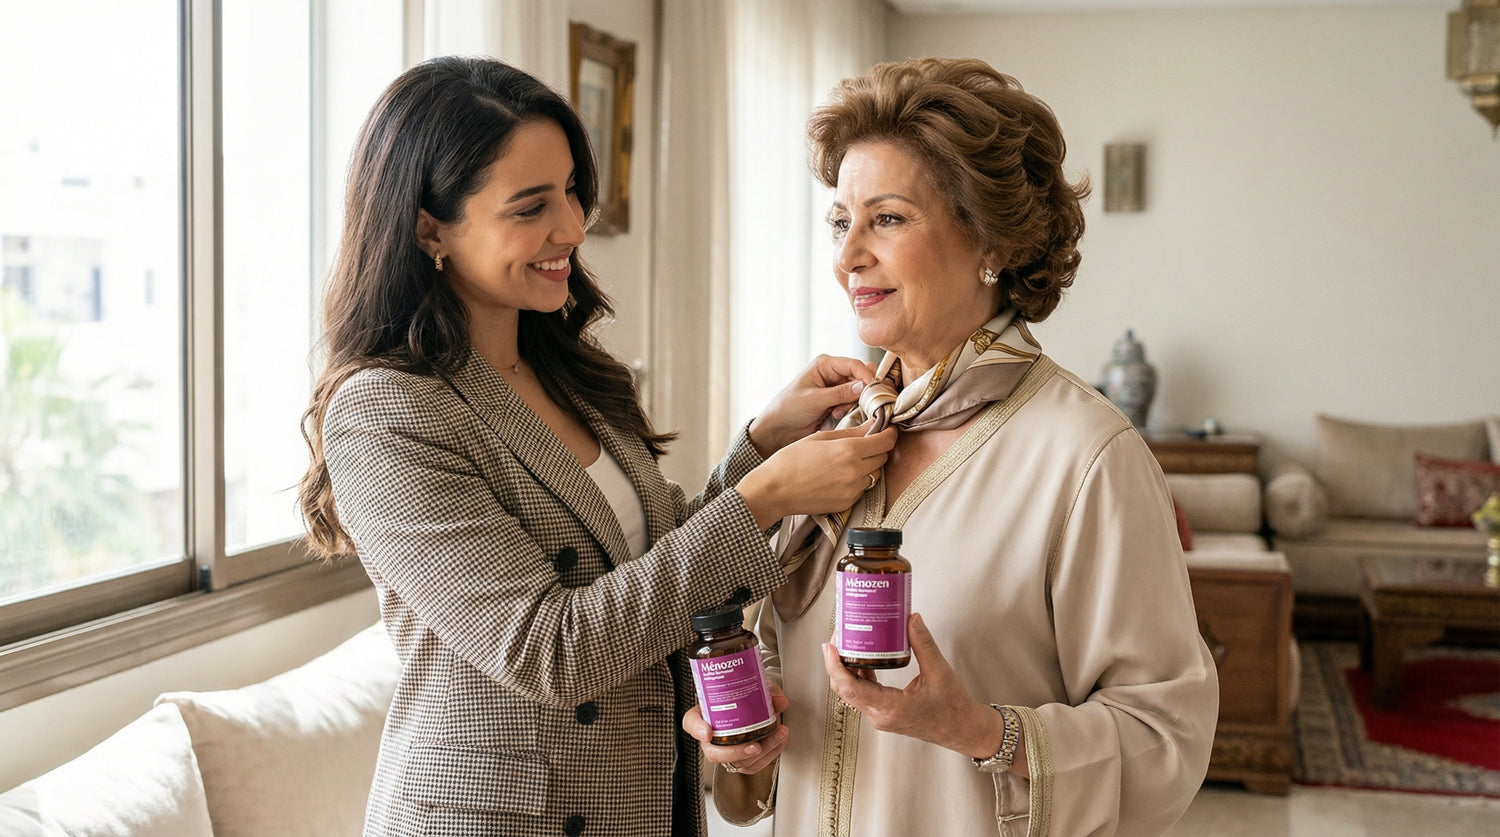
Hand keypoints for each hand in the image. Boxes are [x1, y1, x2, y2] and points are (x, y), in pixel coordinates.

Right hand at [683, 681, 790, 774]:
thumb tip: (779, 701)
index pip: (691, 721)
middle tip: (755, 746)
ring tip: (778, 734)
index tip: (707, 732)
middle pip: (713, 753)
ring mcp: (727, 751)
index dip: (696, 728)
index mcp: (708, 713)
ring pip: (738, 762)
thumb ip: (768, 692)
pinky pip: (753, 766)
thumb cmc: (750, 694)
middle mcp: (714, 736)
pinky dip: (770, 754)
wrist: (761, 703)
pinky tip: (779, 740)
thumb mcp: (758, 686)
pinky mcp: (743, 761)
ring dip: (763, 752)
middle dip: (735, 753)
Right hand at [737, 420, 896, 529]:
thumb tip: (872, 425)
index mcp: (848, 451)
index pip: (885, 442)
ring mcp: (852, 490)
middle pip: (882, 458)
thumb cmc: (791, 460)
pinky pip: (861, 489)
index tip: (888, 429)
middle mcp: (854, 472)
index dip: (889, 433)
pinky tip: (838, 476)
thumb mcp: (820, 438)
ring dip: (868, 466)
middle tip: (866, 442)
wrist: (774, 490)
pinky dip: (856, 481)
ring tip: (847, 460)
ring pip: (873, 474)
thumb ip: (851, 432)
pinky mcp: (847, 504)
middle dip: (878, 449)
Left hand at [747, 355, 876, 456]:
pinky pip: (854, 403)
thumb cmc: (788, 408)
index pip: (854, 365)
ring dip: (855, 402)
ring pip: (860, 391)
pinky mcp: (838, 402)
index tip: (872, 391)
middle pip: (861, 376)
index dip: (866, 376)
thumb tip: (863, 386)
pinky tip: (836, 416)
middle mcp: (833, 373)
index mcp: (825, 364)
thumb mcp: (814, 400)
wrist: (778, 428)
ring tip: (837, 412)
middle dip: (863, 391)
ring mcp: (837, 388)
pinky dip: (851, 410)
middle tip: (858, 404)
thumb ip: (839, 393)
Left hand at [821, 613, 1011, 763]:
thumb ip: (923, 644)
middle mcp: (880, 715)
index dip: (835, 666)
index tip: (830, 645)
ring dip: (846, 668)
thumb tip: (911, 619)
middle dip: (836, 662)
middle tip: (839, 635)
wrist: (963, 730)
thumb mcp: (940, 672)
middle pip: (845, 688)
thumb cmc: (953, 708)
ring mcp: (881, 716)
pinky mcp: (884, 713)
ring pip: (852, 692)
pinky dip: (859, 675)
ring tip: (848, 642)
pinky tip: (864, 657)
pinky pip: (863, 694)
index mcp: (890, 708)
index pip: (850, 688)